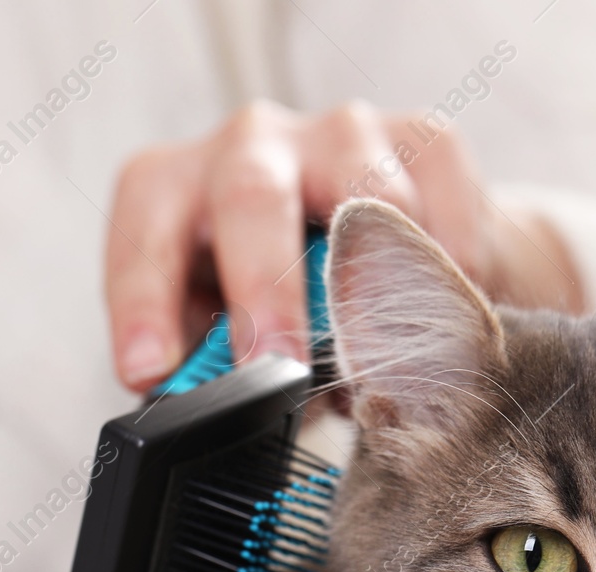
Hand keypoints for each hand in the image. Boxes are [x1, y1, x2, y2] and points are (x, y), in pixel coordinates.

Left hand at [104, 99, 584, 391]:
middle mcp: (251, 143)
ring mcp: (340, 131)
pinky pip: (438, 204)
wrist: (396, 253)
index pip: (146, 232)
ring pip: (365, 196)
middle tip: (278, 367)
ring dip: (376, 287)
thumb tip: (214, 416)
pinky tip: (452, 314)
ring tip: (387, 359)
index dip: (143, 300)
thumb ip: (219, 368)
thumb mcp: (235, 337)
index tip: (150, 370)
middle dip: (266, 290)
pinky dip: (447, 269)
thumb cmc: (293, 304)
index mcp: (178, 188)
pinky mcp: (422, 137)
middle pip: (252, 198)